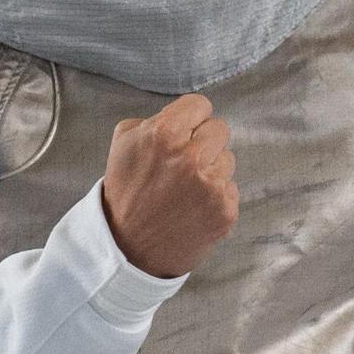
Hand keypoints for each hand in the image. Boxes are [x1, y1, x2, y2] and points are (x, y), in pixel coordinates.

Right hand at [100, 94, 237, 277]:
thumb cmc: (125, 193)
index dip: (189, 119)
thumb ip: (154, 120)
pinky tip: (193, 207)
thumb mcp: (123, 143)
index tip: (182, 133)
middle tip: (182, 163)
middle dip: (202, 142)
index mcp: (165, 134)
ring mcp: (212, 186)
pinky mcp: (225, 210)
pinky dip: (215, 196)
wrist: (128, 248)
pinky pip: (230, 188)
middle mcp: (191, 157)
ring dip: (210, 169)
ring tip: (184, 189)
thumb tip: (184, 115)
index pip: (201, 106)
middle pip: (220, 129)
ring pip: (227, 159)